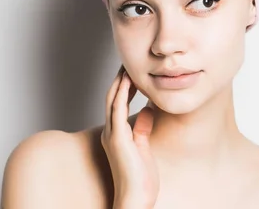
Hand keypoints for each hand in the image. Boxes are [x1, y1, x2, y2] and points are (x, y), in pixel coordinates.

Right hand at [101, 66, 158, 208]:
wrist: (135, 198)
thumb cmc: (140, 178)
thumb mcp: (144, 147)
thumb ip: (143, 128)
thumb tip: (148, 110)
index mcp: (116, 134)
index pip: (117, 104)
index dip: (123, 87)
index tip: (130, 72)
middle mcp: (110, 132)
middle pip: (112, 98)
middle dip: (119, 80)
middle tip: (127, 63)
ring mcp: (112, 135)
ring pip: (112, 101)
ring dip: (119, 83)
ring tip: (127, 67)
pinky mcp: (118, 139)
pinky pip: (118, 111)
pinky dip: (122, 95)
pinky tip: (129, 82)